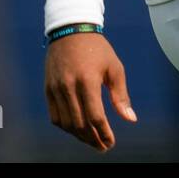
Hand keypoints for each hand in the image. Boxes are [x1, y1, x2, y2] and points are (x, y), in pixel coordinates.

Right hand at [45, 32, 135, 151]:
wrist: (71, 30)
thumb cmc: (97, 49)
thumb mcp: (114, 68)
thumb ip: (121, 95)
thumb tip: (130, 119)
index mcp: (87, 81)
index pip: (95, 116)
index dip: (104, 133)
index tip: (111, 142)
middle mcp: (69, 87)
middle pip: (80, 124)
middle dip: (92, 139)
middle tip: (102, 147)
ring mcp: (55, 89)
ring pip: (66, 123)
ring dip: (79, 136)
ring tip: (92, 141)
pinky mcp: (48, 89)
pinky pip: (55, 116)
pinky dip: (66, 127)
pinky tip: (76, 130)